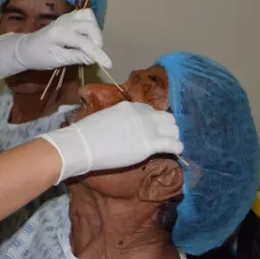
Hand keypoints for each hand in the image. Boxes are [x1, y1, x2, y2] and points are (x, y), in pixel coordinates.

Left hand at [0, 9, 111, 78]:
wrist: (25, 48)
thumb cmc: (39, 56)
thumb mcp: (57, 60)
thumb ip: (77, 57)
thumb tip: (94, 58)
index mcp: (60, 33)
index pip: (85, 42)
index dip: (98, 54)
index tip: (108, 64)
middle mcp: (64, 22)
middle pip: (90, 24)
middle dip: (97, 40)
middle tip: (94, 54)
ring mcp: (66, 18)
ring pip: (88, 16)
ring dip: (94, 30)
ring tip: (90, 45)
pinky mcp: (67, 18)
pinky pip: (84, 16)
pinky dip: (89, 25)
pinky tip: (85, 38)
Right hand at [38, 102, 183, 183]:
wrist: (82, 144)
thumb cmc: (87, 133)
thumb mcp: (105, 118)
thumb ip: (119, 119)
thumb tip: (122, 127)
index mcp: (129, 106)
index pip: (150, 110)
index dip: (153, 121)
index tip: (152, 129)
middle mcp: (141, 114)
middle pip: (166, 118)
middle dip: (167, 127)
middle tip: (163, 138)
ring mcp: (146, 129)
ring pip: (173, 129)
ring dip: (173, 136)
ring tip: (170, 145)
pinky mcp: (149, 145)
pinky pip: (172, 144)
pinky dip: (177, 147)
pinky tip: (177, 151)